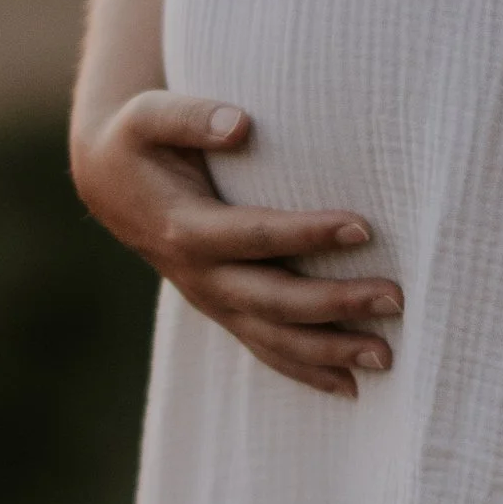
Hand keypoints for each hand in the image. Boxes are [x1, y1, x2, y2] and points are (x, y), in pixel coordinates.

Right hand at [70, 92, 398, 397]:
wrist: (107, 182)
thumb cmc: (137, 141)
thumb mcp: (149, 117)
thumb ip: (191, 116)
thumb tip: (241, 124)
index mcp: (185, 228)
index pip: (256, 236)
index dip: (308, 234)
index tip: (363, 228)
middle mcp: (200, 275)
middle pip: (274, 300)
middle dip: (336, 304)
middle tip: (395, 298)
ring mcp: (211, 300)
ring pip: (273, 338)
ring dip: (330, 351)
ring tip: (386, 357)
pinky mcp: (221, 310)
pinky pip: (264, 349)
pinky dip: (305, 371)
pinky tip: (349, 387)